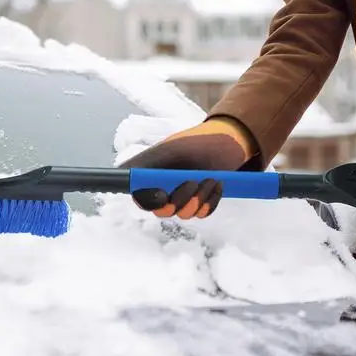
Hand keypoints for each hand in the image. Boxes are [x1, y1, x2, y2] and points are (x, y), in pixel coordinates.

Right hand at [126, 116, 256, 219]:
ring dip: (200, 197)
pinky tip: (217, 184)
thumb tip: (124, 175)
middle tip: (194, 181)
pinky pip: (203, 213)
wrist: (231, 142)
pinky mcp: (200, 203)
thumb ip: (148, 162)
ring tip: (211, 178)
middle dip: (181, 198)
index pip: (138, 196)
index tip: (163, 195)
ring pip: (184, 214)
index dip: (148, 200)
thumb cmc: (200, 141)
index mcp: (152, 173)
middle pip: (161, 211)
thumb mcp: (172, 148)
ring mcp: (183, 197)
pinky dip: (212, 200)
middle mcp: (164, 187)